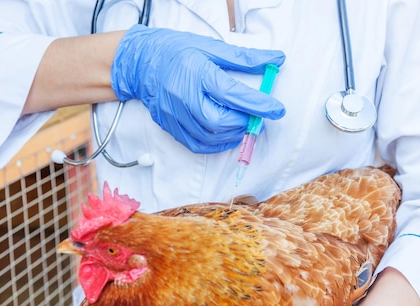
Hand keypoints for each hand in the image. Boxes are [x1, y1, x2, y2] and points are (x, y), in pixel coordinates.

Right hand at [111, 24, 285, 152]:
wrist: (142, 63)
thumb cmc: (178, 51)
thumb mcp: (212, 47)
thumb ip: (246, 58)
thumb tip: (276, 60)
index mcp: (197, 73)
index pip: (232, 94)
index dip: (257, 104)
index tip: (277, 109)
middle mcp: (184, 96)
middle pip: (219, 120)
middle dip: (243, 123)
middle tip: (258, 118)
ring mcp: (175, 114)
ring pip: (209, 136)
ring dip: (232, 134)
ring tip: (244, 125)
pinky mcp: (170, 126)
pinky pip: (196, 144)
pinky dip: (216, 144)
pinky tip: (227, 136)